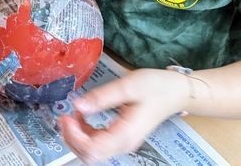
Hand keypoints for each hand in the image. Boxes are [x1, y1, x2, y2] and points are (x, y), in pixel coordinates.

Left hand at [58, 68, 189, 163]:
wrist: (176, 91)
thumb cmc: (157, 88)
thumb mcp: (128, 86)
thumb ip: (102, 97)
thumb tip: (79, 105)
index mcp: (125, 135)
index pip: (92, 149)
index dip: (73, 136)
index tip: (66, 116)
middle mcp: (123, 143)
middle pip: (89, 155)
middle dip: (71, 138)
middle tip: (64, 116)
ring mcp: (122, 141)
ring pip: (91, 151)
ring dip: (76, 136)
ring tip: (71, 115)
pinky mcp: (120, 136)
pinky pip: (97, 142)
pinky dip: (85, 132)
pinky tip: (82, 116)